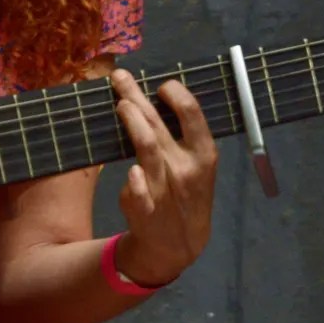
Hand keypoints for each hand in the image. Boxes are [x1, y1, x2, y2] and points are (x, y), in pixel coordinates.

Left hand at [111, 68, 217, 284]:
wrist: (178, 244)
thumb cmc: (187, 195)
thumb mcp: (199, 167)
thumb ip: (183, 138)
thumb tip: (157, 98)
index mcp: (204, 155)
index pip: (192, 114)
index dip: (176, 94)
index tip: (161, 85)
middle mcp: (186, 169)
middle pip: (159, 124)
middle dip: (137, 96)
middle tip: (119, 78)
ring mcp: (165, 190)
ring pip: (145, 148)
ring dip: (131, 122)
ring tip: (120, 104)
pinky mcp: (145, 210)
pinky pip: (138, 190)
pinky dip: (135, 180)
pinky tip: (132, 170)